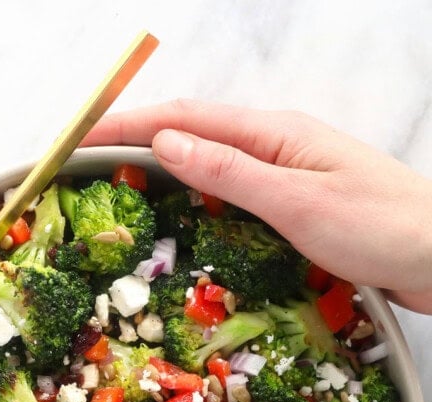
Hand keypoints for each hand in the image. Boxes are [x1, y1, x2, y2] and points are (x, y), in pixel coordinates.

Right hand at [85, 99, 431, 311]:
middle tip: (87, 165)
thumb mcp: (298, 199)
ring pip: (211, 165)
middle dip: (136, 142)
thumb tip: (165, 141)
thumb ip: (231, 172)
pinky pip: (234, 196)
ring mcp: (288, 177)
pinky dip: (199, 200)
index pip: (184, 117)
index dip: (126, 123)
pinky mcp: (298, 208)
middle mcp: (276, 148)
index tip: (77, 137)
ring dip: (164, 170)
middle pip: (192, 134)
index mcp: (273, 134)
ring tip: (121, 190)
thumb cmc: (381, 226)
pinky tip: (187, 219)